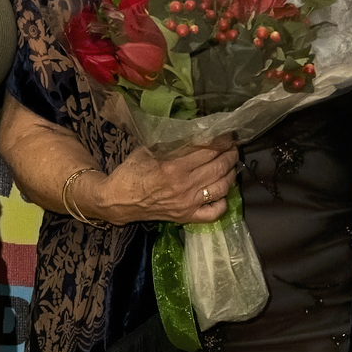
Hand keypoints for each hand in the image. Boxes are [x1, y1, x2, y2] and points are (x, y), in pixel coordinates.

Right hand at [93, 140, 235, 225]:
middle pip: (219, 168)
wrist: (118, 201)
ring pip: (221, 188)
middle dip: (230, 155)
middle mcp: (184, 187)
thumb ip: (171, 145)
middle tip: (233, 148)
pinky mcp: (186, 217)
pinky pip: (214, 213)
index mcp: (174, 168)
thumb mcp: (148, 151)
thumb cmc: (130, 173)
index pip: (208, 151)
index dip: (222, 142)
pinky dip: (223, 202)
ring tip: (231, 165)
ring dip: (231, 175)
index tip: (228, 136)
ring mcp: (188, 204)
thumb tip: (193, 134)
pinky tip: (223, 192)